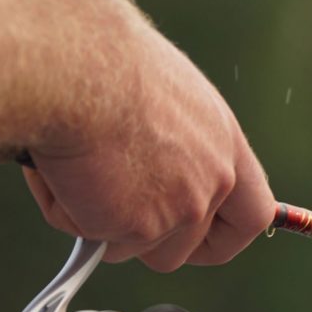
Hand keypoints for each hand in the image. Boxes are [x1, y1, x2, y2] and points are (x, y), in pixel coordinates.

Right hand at [23, 22, 273, 271]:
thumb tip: (137, 177)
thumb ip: (166, 147)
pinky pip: (89, 237)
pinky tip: (59, 166)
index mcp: (223, 143)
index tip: (197, 244)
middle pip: (184, 248)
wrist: (77, 67)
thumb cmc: (101, 62)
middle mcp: (213, 180)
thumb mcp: (157, 98)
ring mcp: (180, 209)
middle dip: (141, 242)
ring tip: (74, 165)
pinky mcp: (140, 228)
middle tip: (106, 212)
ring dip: (96, 222)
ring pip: (130, 249)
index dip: (221, 238)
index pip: (252, 214)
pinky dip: (64, 209)